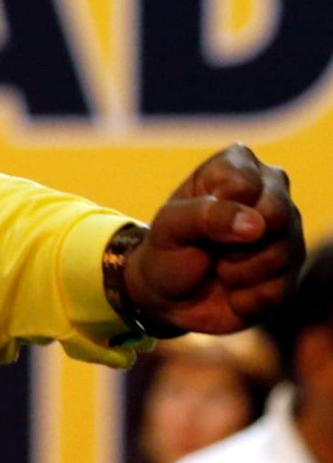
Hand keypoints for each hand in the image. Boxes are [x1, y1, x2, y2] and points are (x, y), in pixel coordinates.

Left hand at [123, 143, 304, 334]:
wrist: (171, 297)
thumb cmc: (168, 248)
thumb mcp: (171, 226)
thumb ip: (205, 214)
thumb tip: (256, 224)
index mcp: (237, 165)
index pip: (244, 183)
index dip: (217, 208)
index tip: (195, 218)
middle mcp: (272, 193)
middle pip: (275, 215)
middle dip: (233, 241)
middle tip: (211, 245)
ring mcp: (288, 234)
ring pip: (279, 255)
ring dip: (236, 272)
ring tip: (220, 266)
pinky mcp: (293, 272)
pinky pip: (279, 289)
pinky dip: (245, 297)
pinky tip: (232, 290)